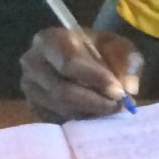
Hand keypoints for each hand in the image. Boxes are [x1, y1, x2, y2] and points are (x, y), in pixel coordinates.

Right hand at [19, 27, 143, 121]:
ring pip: (60, 108)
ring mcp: (29, 87)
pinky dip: (80, 119)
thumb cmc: (100, 49)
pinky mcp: (33, 107)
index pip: (69, 62)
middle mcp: (32, 63)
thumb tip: (129, 89)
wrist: (83, 56)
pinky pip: (56, 119)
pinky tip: (96, 115)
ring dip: (89, 112)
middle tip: (119, 106)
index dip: (96, 79)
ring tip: (111, 110)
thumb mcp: (119, 47)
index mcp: (51, 39)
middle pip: (61, 90)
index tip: (119, 92)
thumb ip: (127, 62)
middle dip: (94, 101)